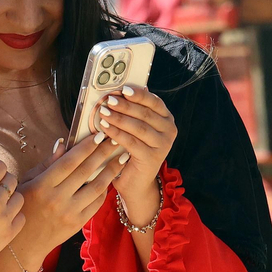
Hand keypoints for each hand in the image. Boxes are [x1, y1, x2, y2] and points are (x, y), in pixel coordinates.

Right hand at [12, 136, 126, 259]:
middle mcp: (57, 198)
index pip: (69, 161)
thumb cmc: (24, 206)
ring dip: (111, 170)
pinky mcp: (77, 224)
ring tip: (121, 158)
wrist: (23, 243)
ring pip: (96, 187)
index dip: (85, 147)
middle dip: (103, 153)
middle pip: (86, 171)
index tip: (99, 135)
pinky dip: (104, 190)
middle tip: (116, 140)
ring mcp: (69, 212)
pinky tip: (109, 179)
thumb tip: (63, 143)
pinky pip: (96, 203)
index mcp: (42, 185)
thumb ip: (47, 163)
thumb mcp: (27, 182)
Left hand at [93, 86, 177, 227]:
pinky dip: (116, 133)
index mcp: (166, 119)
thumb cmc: (133, 151)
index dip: (138, 94)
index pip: (154, 102)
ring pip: (138, 127)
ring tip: (103, 112)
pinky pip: (131, 141)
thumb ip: (133, 111)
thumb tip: (122, 90)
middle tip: (108, 100)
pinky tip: (104, 127)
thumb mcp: (135, 128)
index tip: (123, 88)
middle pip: (145, 113)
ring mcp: (163, 145)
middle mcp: (169, 131)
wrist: (136, 182)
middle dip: (124, 105)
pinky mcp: (152, 157)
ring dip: (118, 118)